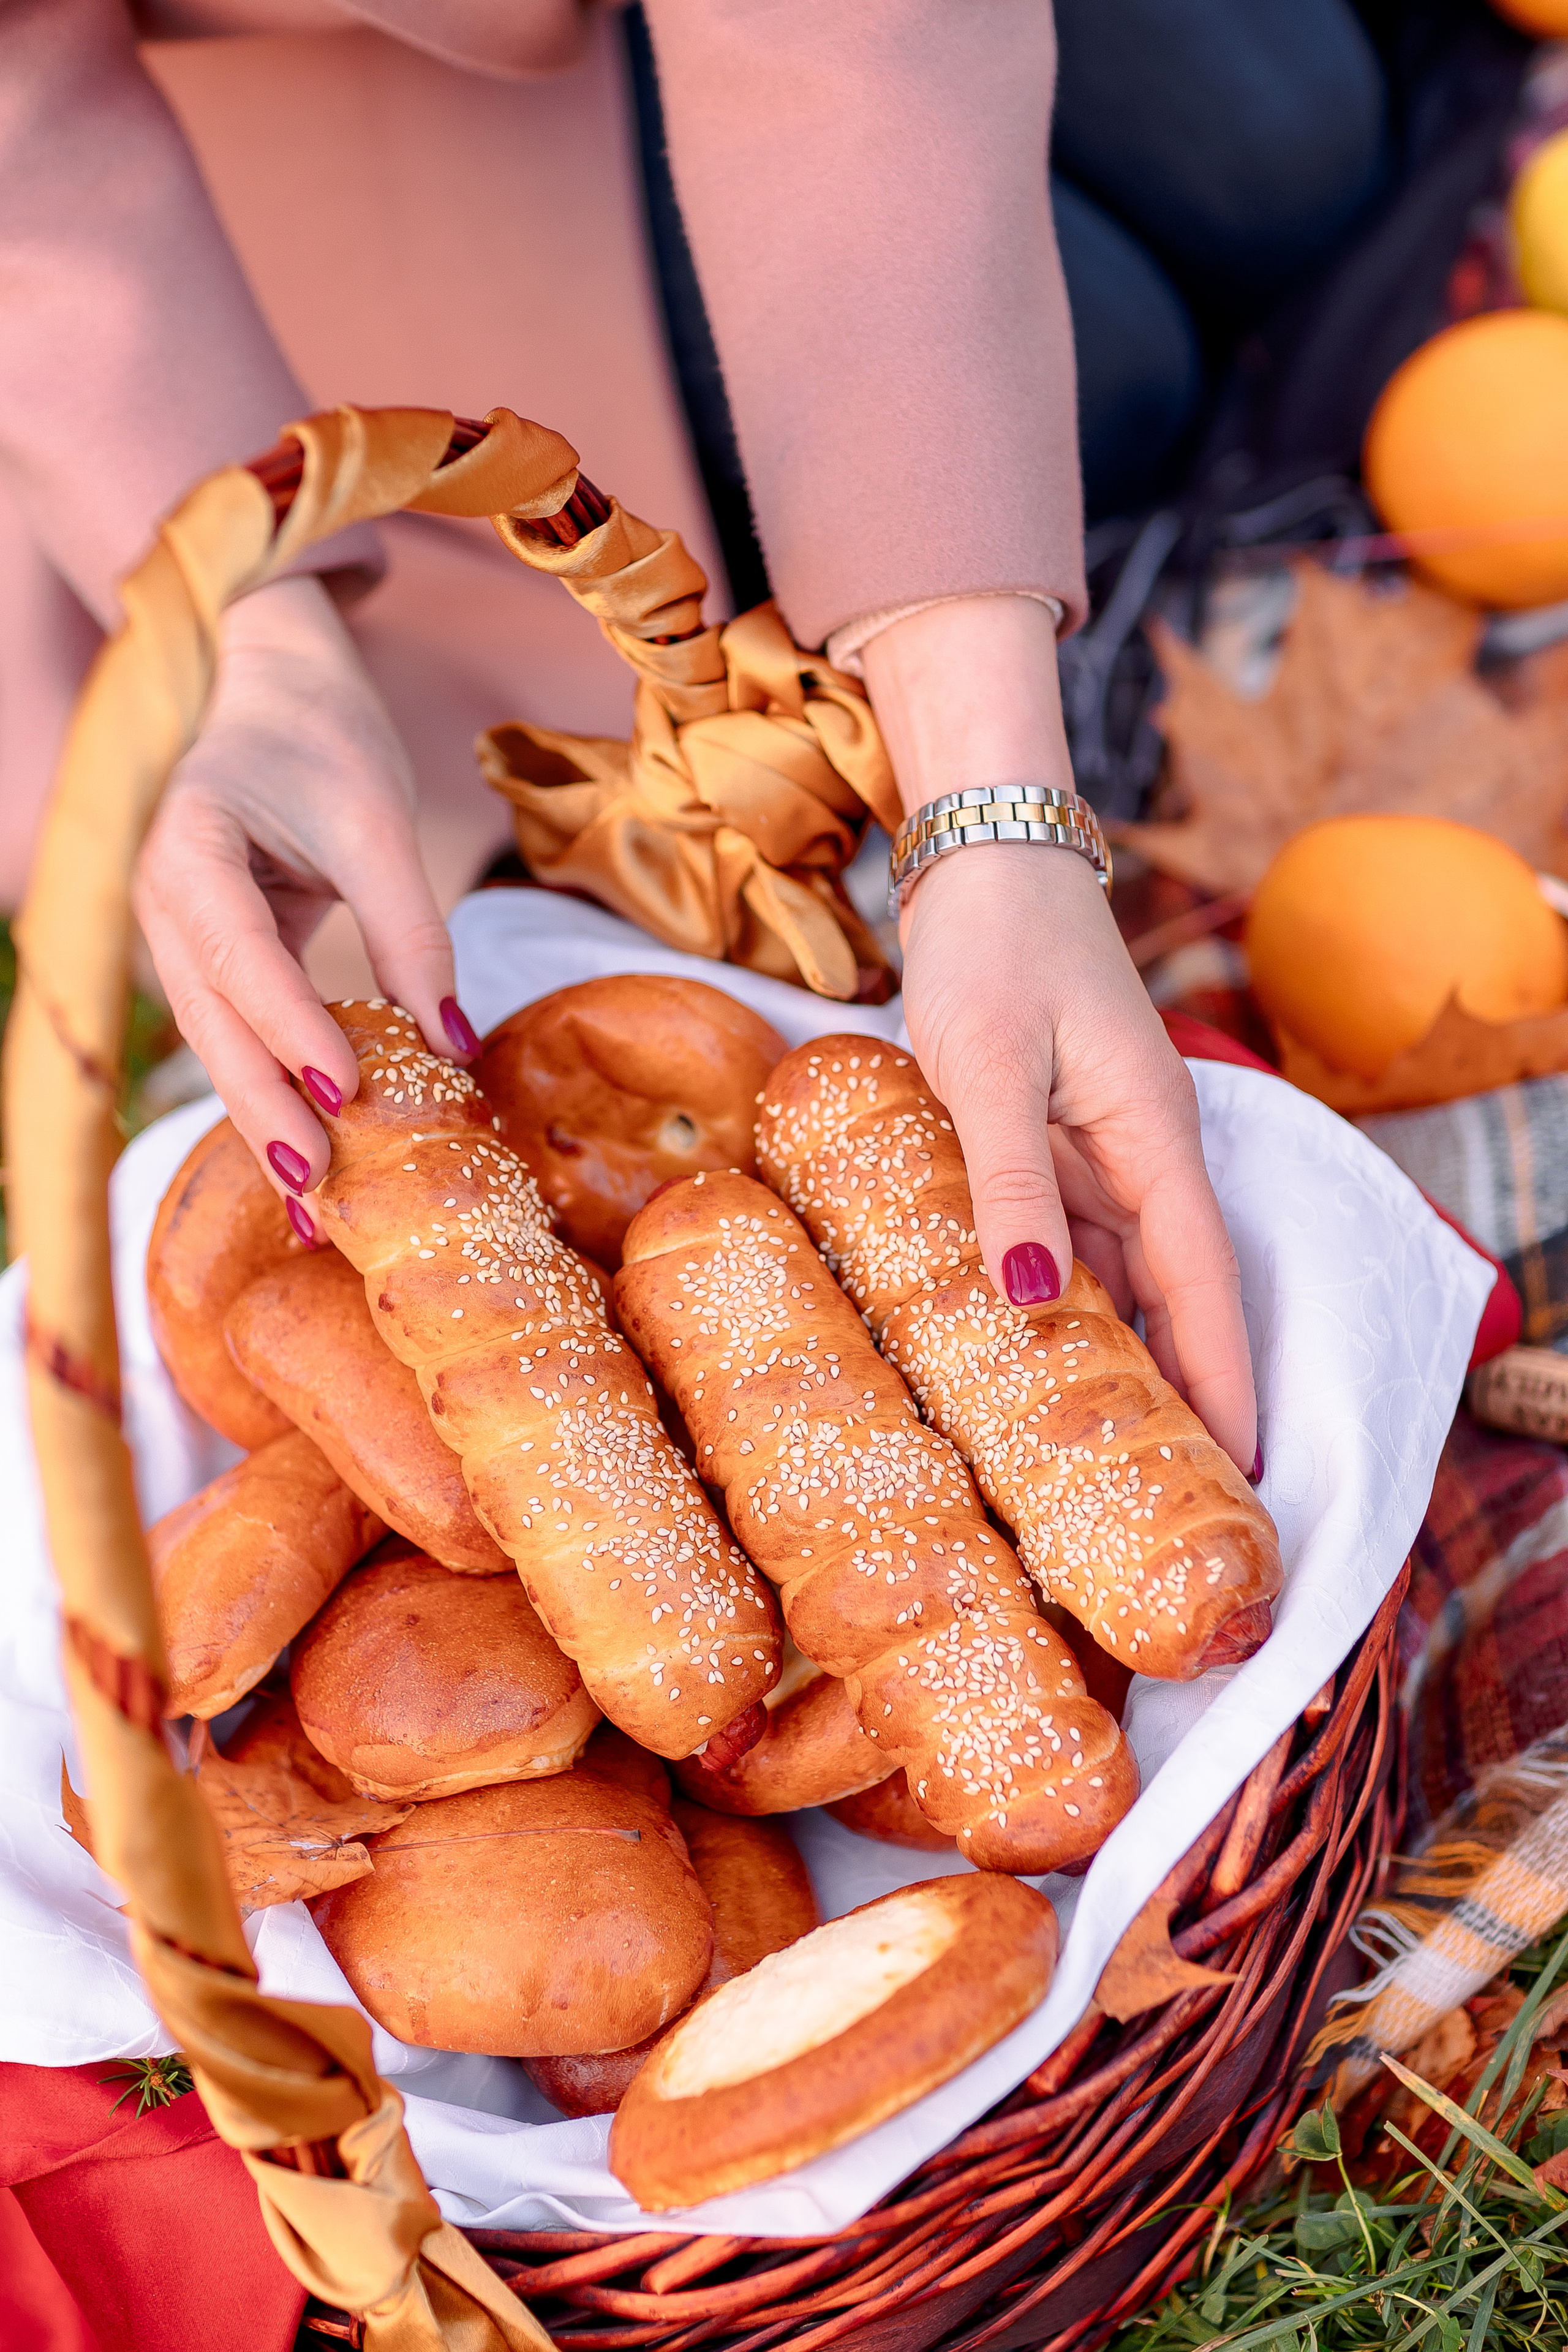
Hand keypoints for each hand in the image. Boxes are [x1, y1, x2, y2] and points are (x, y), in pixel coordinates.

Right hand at [132, 575, 473, 1217]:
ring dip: (264, 1125)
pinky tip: (306, 1161)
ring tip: (313, 1212)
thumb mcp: (376, 821)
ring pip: (217, 1044)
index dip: (289, 1026)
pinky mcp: (206, 960)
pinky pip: (235, 1036)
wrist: (265, 685)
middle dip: (266, 1110)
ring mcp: (173, 936)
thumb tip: (456, 1046)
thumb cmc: (319, 736)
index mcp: (189, 847)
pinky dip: (272, 1095)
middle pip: (212, 1023)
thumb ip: (412, 931)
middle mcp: (160, 901)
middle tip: (317, 1191)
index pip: (239, 954)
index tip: (346, 1088)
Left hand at [861, 596, 1256, 1472]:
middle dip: (1172, 1392)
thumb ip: (1007, 1181)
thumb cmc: (994, 948)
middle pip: (1168, 1296)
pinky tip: (1017, 1355)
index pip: (1201, 1285)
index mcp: (1151, 1141)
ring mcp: (1091, 1154)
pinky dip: (1044, 1298)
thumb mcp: (987, 1066)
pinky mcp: (1044, 1146)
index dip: (1220, 1378)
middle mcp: (1135, 1158)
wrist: (980, 863)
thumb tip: (1028, 1298)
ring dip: (1105, 1355)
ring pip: (1110, 1276)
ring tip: (1091, 1457)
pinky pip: (1056, 1240)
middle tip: (1161, 1500)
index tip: (1238, 1468)